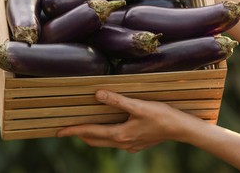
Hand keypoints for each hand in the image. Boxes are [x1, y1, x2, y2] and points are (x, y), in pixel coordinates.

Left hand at [57, 89, 198, 152]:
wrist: (180, 128)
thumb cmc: (161, 116)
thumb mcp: (139, 106)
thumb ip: (117, 100)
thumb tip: (98, 94)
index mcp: (120, 134)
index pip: (90, 132)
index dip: (73, 130)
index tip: (59, 131)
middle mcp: (122, 143)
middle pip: (94, 140)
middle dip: (80, 134)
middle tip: (67, 129)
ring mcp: (130, 145)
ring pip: (104, 142)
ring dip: (92, 135)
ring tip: (84, 127)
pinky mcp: (137, 143)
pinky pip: (114, 141)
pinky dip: (105, 136)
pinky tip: (108, 128)